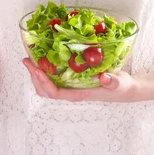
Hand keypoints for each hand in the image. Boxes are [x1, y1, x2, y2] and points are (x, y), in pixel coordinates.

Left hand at [22, 57, 139, 101]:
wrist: (125, 88)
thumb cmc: (121, 87)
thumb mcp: (120, 83)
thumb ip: (113, 82)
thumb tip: (104, 78)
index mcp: (79, 94)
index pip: (56, 93)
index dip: (44, 82)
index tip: (37, 69)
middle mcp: (72, 92)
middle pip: (46, 90)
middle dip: (35, 77)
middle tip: (27, 61)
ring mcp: (70, 87)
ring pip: (46, 86)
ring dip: (36, 75)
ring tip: (30, 60)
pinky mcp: (72, 81)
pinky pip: (53, 79)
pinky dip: (44, 71)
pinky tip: (43, 60)